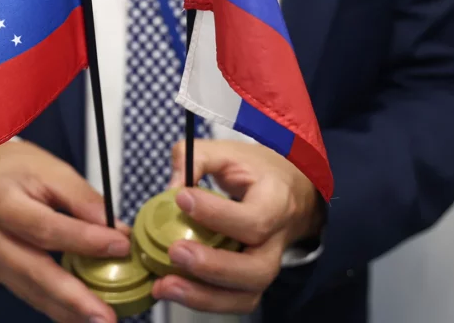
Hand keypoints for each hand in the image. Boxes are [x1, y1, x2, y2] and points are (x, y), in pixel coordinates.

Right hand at [0, 140, 129, 322]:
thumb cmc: (22, 170)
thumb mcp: (54, 170)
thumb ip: (84, 200)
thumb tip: (116, 232)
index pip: (44, 226)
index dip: (83, 240)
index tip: (119, 246)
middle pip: (32, 268)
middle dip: (72, 295)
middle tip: (104, 314)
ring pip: (29, 288)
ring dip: (66, 308)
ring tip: (98, 318)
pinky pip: (26, 291)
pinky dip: (54, 305)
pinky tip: (78, 313)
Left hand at [155, 140, 323, 313]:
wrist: (288, 190)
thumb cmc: (255, 171)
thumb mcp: (228, 151)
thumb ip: (195, 157)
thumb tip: (170, 188)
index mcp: (277, 202)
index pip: (254, 218)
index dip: (216, 213)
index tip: (181, 198)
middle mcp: (277, 240)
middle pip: (257, 268)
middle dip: (214, 266)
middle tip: (175, 252)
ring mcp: (267, 264)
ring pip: (247, 295)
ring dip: (203, 296)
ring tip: (165, 285)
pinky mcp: (252, 280)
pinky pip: (235, 302)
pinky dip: (203, 302)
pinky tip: (172, 289)